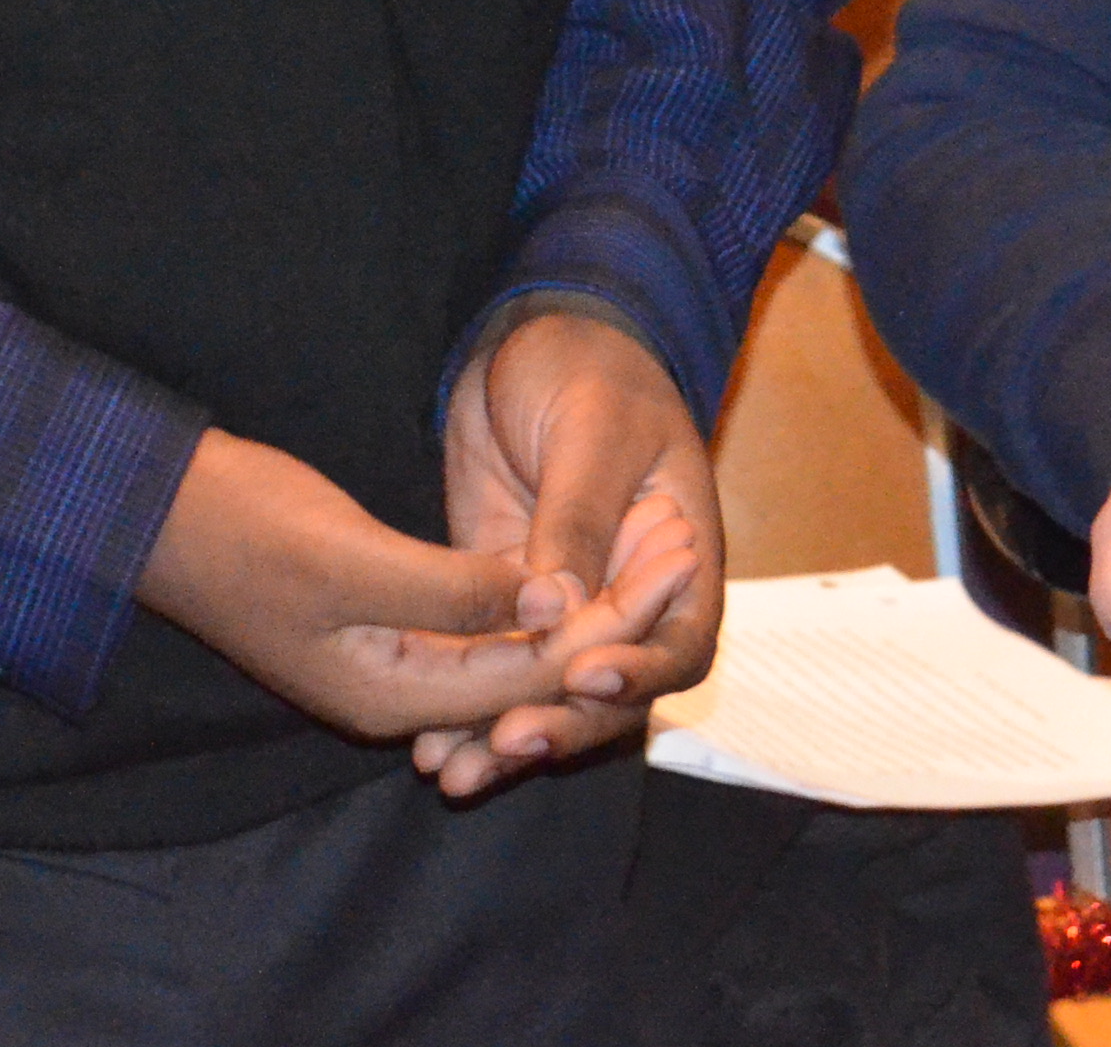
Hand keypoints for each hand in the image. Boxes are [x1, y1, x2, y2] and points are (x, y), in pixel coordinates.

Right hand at [134, 429, 628, 743]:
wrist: (157, 510)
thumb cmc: (243, 531)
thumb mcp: (351, 559)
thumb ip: (451, 588)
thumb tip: (546, 596)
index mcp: (393, 697)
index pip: (534, 675)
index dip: (612, 620)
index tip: (674, 559)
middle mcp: (403, 693)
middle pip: (537, 666)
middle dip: (614, 609)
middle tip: (684, 541)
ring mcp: (396, 659)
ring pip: (517, 642)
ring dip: (585, 596)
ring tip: (655, 535)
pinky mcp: (391, 620)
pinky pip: (486, 619)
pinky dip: (538, 587)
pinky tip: (589, 545)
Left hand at [416, 307, 723, 797]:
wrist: (532, 337)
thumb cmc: (590, 366)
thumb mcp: (594, 429)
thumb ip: (580, 516)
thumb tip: (562, 606)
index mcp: (682, 556)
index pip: (679, 642)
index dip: (641, 673)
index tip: (588, 679)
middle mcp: (631, 597)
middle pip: (614, 692)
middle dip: (563, 723)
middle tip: (508, 741)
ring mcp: (570, 604)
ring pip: (550, 694)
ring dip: (508, 734)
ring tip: (456, 771)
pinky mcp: (509, 603)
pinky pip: (496, 667)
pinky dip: (467, 706)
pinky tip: (428, 744)